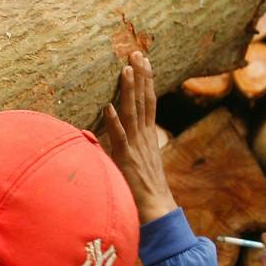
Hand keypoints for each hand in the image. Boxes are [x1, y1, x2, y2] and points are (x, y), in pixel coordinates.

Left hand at [99, 50, 177, 224]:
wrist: (157, 212)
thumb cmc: (145, 190)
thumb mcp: (138, 163)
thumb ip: (129, 147)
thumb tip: (120, 136)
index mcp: (148, 136)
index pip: (148, 102)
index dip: (146, 81)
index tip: (143, 61)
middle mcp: (144, 137)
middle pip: (144, 100)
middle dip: (140, 76)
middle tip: (136, 52)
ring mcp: (136, 147)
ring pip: (133, 113)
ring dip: (129, 91)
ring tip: (126, 69)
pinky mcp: (126, 160)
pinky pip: (119, 138)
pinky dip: (114, 122)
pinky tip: (109, 107)